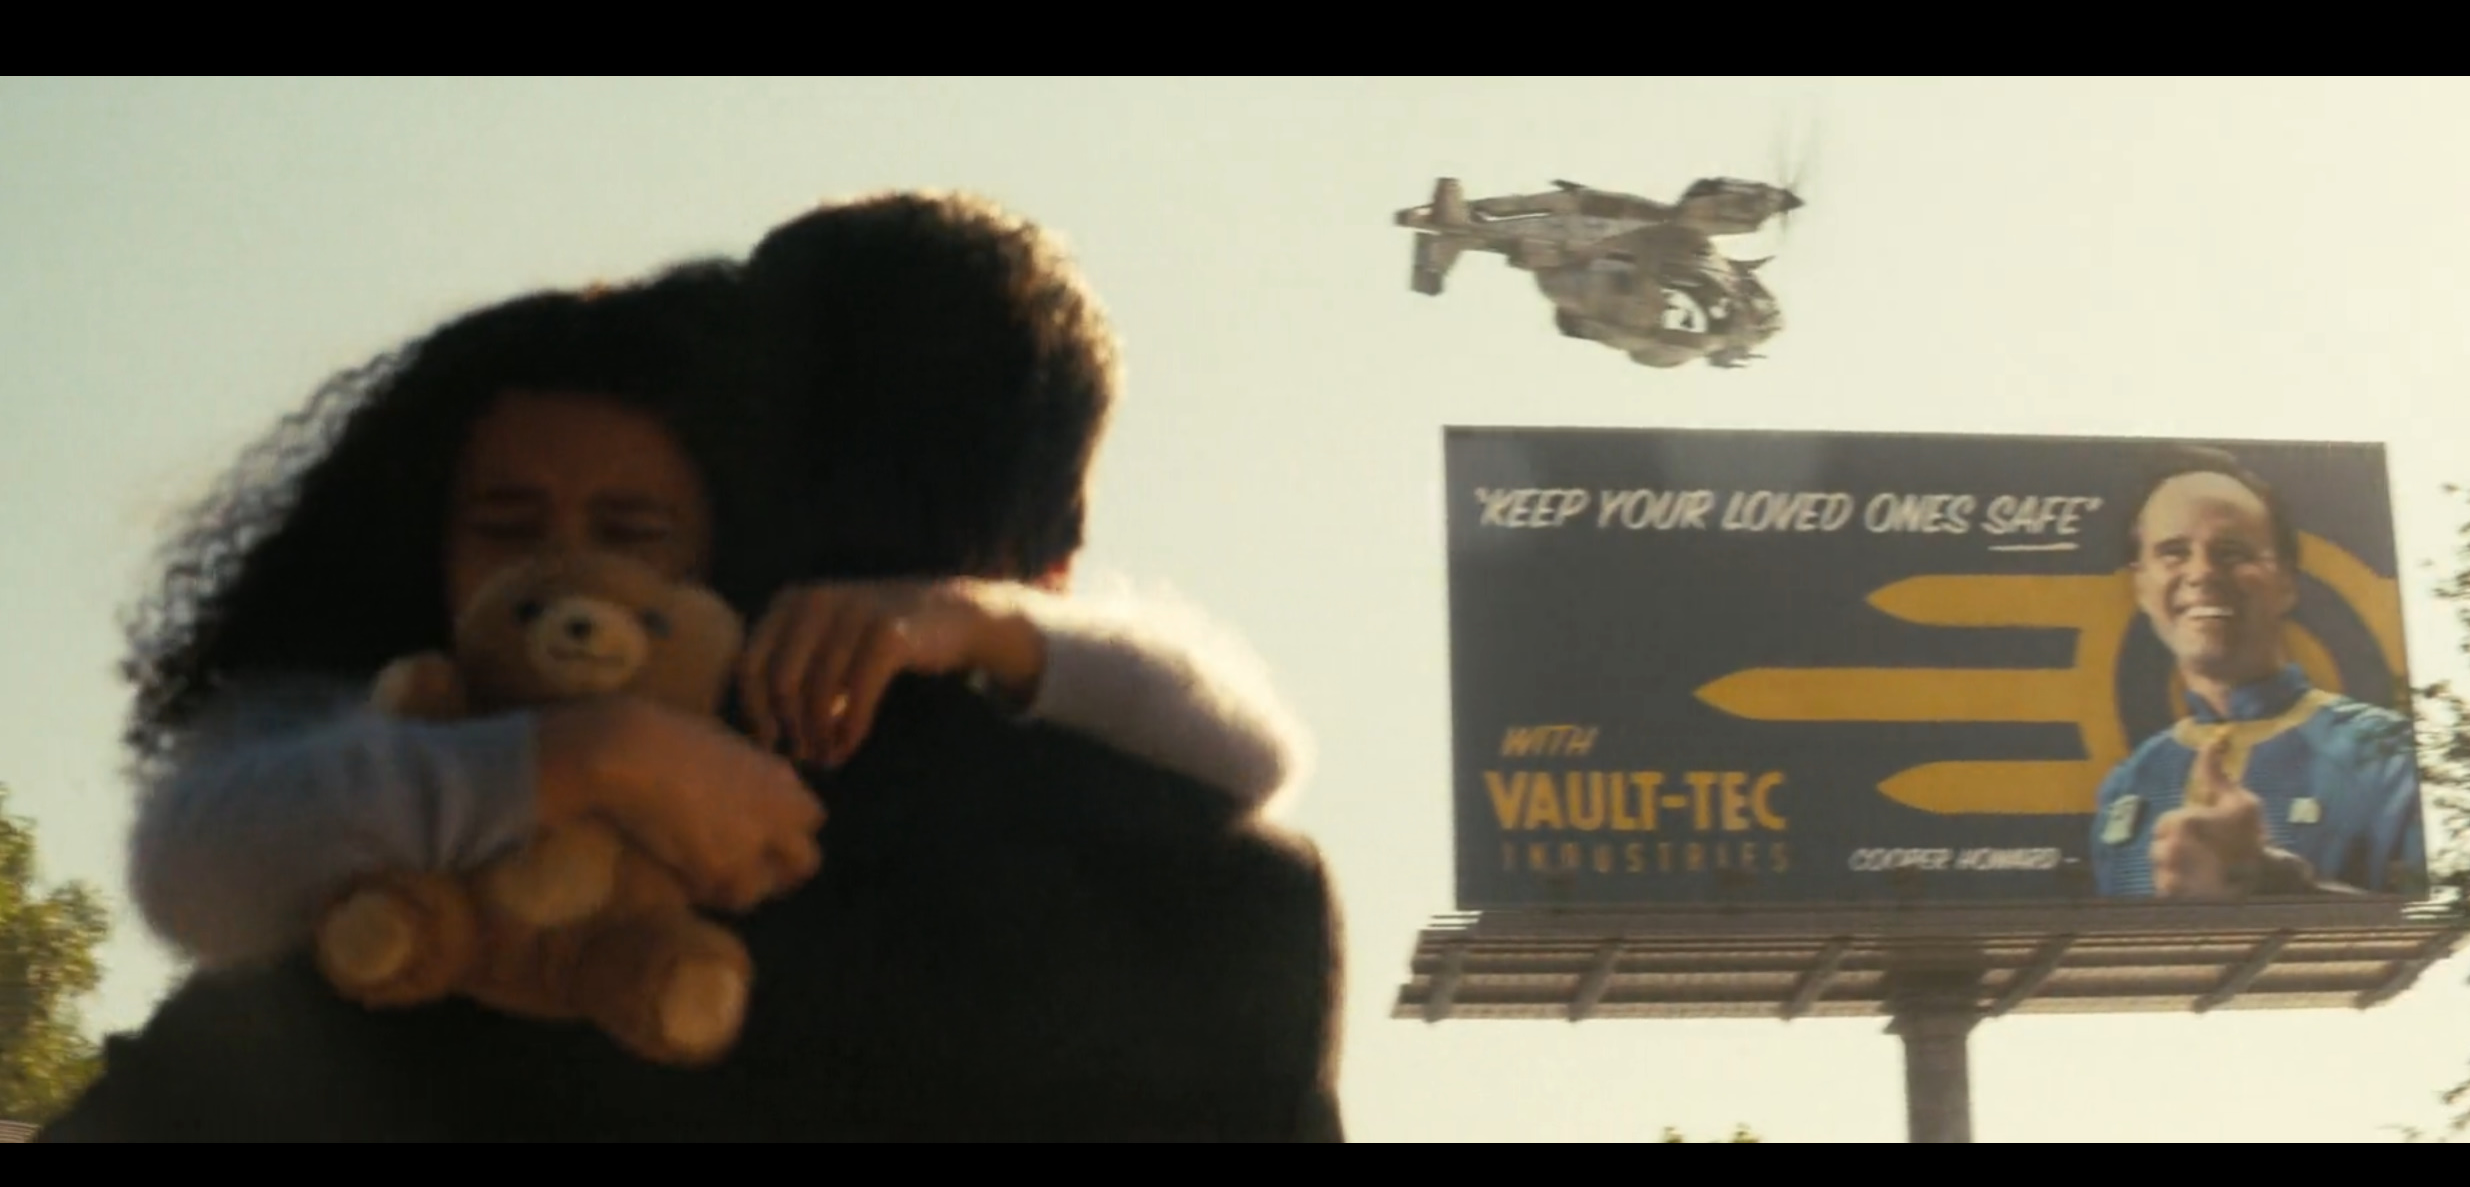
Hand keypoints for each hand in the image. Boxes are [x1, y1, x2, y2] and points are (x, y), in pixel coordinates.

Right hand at [532, 697, 824, 911]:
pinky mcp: (717, 869)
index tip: (765, 837)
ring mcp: (751, 845)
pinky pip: (717, 897)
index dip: (788, 832)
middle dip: (780, 872)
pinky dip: (701, 894)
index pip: (812, 819)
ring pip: (761, 891)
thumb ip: (752, 777)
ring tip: (708, 882)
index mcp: (782, 779)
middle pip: (805, 863)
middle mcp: (778, 815)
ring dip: (737, 889)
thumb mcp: (728, 748)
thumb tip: (747, 798)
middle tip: (747, 874)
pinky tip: (680, 879)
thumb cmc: (667, 736)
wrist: (634, 751)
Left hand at [737, 579, 1046, 767]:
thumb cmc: (879, 640)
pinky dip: (849, 729)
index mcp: (792, 601)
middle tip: (803, 756)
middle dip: (788, 727)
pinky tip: (849, 747)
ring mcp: (852, 614)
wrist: (954, 615)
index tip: (769, 743)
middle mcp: (816, 601)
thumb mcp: (826, 638)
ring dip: (819, 735)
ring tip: (827, 758)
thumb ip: (791, 664)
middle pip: (779, 682)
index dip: (752, 711)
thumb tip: (756, 728)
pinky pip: (856, 695)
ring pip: (817, 693)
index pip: (748, 663)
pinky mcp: (888, 634)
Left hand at [2149, 734, 2269, 897]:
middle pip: (2162, 843)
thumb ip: (2218, 775)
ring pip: (2162, 864)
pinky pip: (2163, 886)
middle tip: (2208, 856)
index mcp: (2181, 822)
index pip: (2169, 821)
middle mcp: (2167, 847)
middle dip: (2180, 846)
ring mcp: (2166, 874)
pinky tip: (2199, 887)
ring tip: (2204, 872)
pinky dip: (2177, 887)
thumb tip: (2210, 743)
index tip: (2209, 836)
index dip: (2188, 827)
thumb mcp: (2242, 805)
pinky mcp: (2167, 897)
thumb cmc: (2252, 843)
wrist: (2261, 888)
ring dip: (2177, 866)